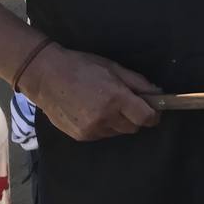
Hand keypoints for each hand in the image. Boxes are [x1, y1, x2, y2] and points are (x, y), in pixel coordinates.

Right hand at [21, 43, 160, 140]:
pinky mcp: (80, 136)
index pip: (146, 118)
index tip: (153, 110)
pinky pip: (102, 135)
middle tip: (126, 103)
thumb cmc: (82, 67)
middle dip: (135, 117)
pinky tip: (93, 111)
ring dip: (119, 122)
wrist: (46, 77)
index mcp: (116, 99)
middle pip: (133, 127)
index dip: (153, 115)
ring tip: (105, 105)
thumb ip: (138, 83)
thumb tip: (158, 94)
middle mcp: (105, 118)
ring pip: (118, 132)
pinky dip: (104, 126)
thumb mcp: (114, 68)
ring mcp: (91, 129)